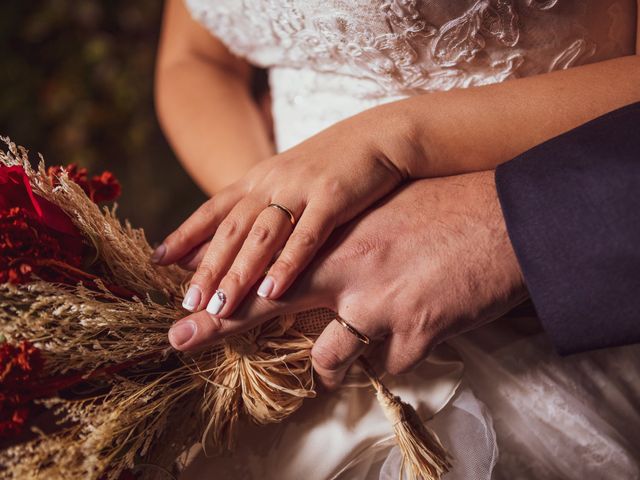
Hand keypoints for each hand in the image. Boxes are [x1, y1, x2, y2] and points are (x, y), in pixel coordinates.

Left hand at [153, 103, 415, 318]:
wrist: (381, 135)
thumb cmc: (336, 165)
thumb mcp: (291, 178)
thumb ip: (262, 204)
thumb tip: (237, 235)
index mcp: (259, 178)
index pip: (213, 210)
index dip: (185, 235)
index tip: (158, 261)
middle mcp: (272, 181)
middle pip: (231, 230)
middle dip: (207, 267)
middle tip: (186, 303)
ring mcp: (301, 188)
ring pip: (261, 236)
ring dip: (238, 274)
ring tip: (218, 309)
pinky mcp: (333, 196)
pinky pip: (306, 236)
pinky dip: (286, 265)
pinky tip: (271, 293)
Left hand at [167, 171, 527, 387]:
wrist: (509, 218)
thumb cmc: (450, 212)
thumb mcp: (386, 215)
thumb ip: (345, 239)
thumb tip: (316, 261)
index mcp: (340, 236)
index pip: (265, 258)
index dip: (222, 279)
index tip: (184, 296)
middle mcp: (347, 267)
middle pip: (267, 302)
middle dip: (219, 325)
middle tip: (178, 341)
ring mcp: (377, 302)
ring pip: (330, 359)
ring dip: (332, 367)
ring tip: (338, 368)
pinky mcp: (413, 331)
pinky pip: (388, 366)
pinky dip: (396, 360)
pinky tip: (417, 339)